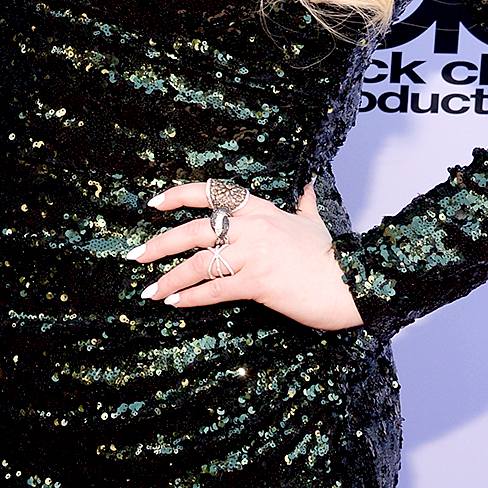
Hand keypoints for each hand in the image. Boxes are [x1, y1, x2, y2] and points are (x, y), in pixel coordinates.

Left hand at [128, 181, 362, 331]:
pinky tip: (174, 303)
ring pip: (198, 263)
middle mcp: (252, 227)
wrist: (353, 283)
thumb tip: (307, 185)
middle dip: (159, 245)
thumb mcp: (314, 222)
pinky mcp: (258, 282)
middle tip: (134, 256)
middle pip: (193, 231)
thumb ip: (304, 204)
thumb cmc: (333, 256)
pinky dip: (191, 297)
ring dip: (169, 278)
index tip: (154, 204)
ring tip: (149, 290)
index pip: (212, 193)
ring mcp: (254, 254)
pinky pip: (214, 290)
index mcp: (260, 209)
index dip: (178, 195)